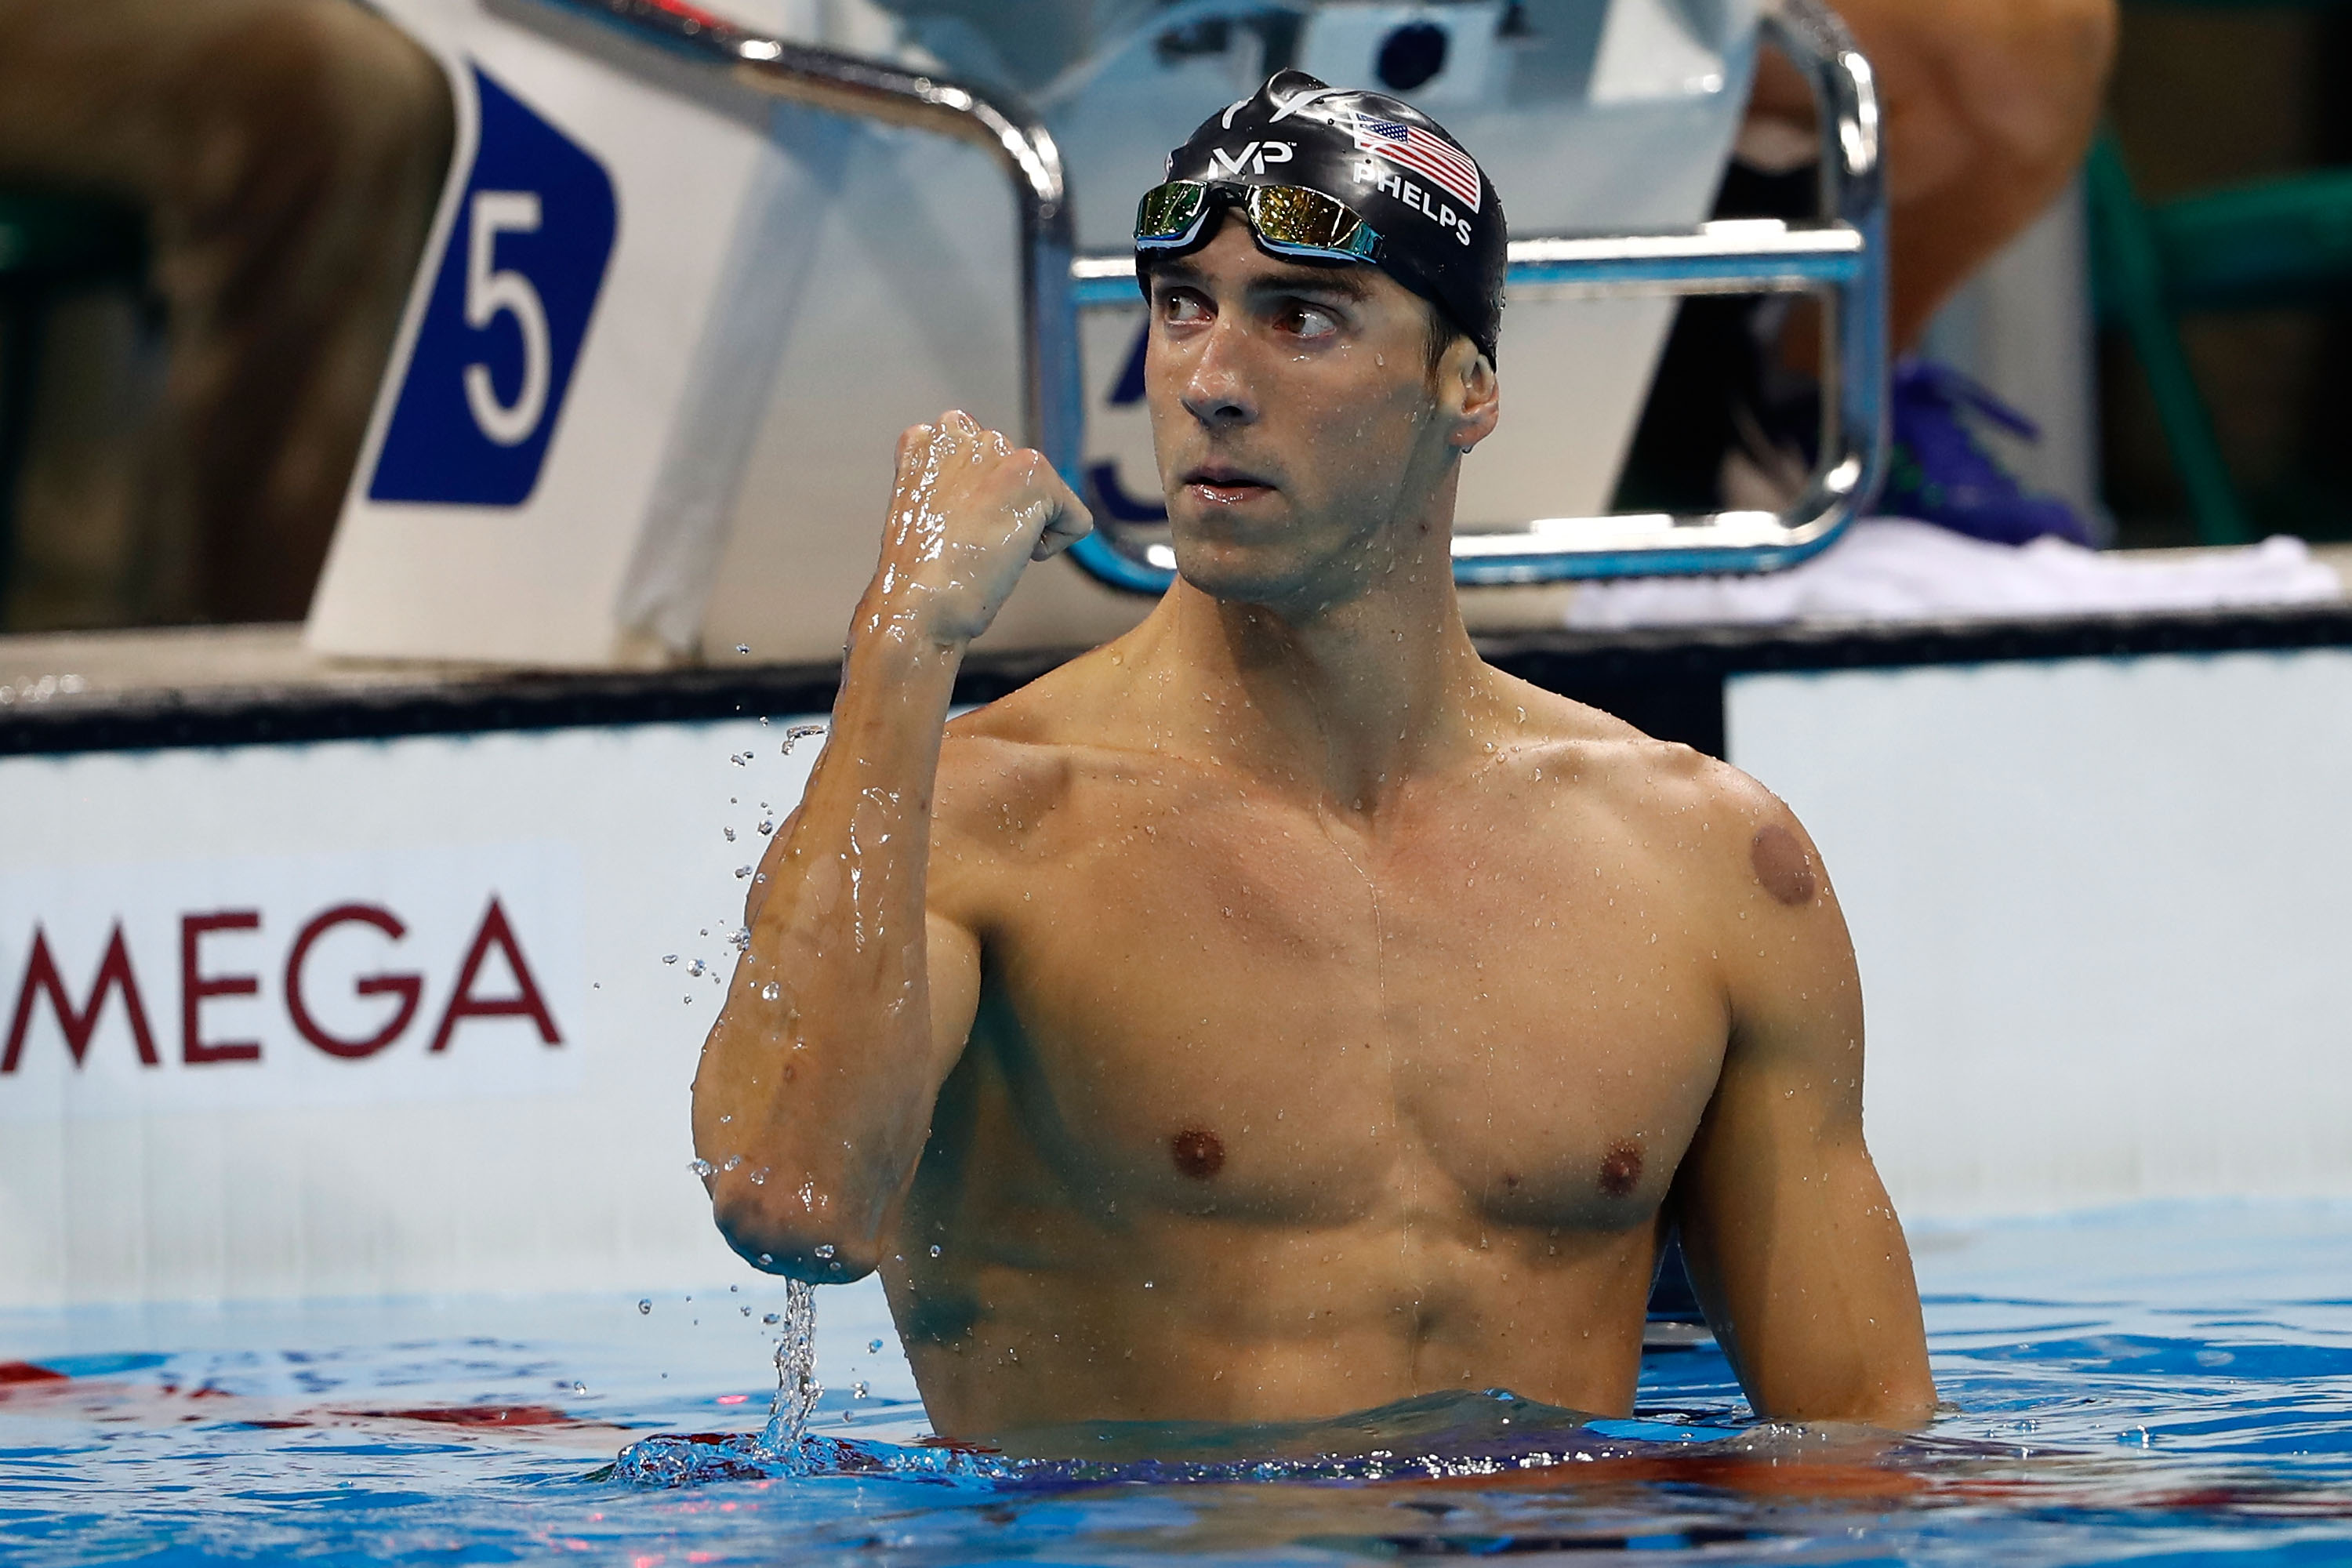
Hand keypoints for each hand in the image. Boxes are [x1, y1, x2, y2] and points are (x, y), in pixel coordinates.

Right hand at [862, 411, 1092, 646]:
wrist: (918, 603)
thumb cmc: (920, 576)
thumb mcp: (925, 513)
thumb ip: (954, 484)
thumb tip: (992, 493)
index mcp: (926, 440)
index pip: (985, 460)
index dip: (982, 505)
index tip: (954, 531)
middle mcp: (958, 431)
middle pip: (1020, 477)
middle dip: (1007, 512)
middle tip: (969, 541)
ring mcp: (995, 448)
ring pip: (1048, 496)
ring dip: (1027, 529)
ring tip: (984, 546)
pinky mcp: (1031, 471)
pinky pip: (1076, 519)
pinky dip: (1053, 547)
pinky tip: (1009, 553)